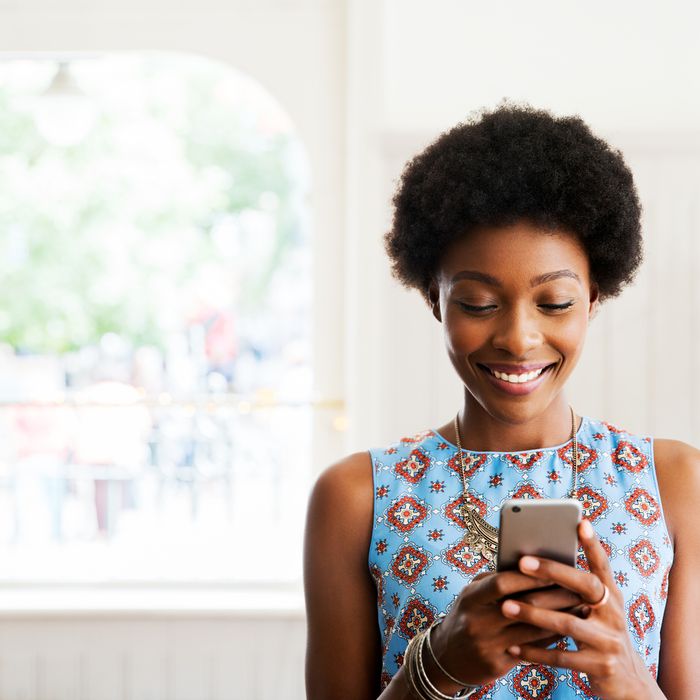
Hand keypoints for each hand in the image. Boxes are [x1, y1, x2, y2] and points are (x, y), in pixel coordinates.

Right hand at [426, 567, 585, 693]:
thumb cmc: (467, 615)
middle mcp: (478, 621)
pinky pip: (532, 650)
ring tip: (579, 607)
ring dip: (560, 618)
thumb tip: (532, 566)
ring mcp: (488, 645)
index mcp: (471, 597)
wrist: (446, 657)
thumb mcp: (472, 594)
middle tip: (578, 587)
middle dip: (554, 595)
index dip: (529, 576)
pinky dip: (551, 638)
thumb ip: (495, 581)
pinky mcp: (497, 665)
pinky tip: (566, 628)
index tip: (554, 568)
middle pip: (523, 606)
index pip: (502, 583)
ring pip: (533, 630)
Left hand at [501, 519, 655, 699]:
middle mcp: (614, 614)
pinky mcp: (601, 667)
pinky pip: (562, 658)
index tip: (579, 522)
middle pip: (584, 586)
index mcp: (611, 596)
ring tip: (505, 606)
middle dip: (552, 572)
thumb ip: (574, 591)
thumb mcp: (595, 611)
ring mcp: (610, 641)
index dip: (592, 544)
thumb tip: (533, 564)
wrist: (628, 684)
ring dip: (533, 614)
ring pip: (567, 623)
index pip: (602, 565)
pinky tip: (513, 648)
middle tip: (521, 561)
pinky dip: (535, 652)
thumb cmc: (599, 636)